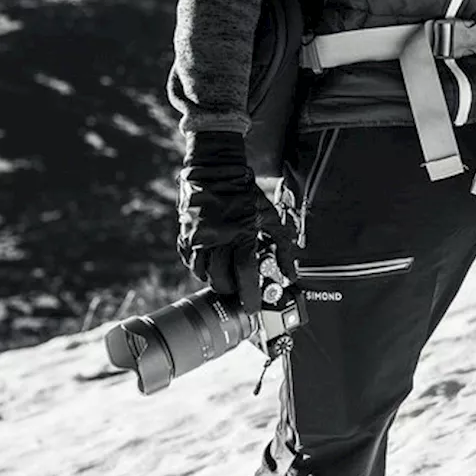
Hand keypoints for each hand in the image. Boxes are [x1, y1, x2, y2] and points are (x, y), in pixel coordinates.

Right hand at [177, 133, 298, 313]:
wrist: (216, 168)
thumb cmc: (245, 193)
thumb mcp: (271, 217)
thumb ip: (283, 248)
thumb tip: (290, 275)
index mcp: (241, 234)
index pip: (245, 273)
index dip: (249, 294)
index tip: (253, 307)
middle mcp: (216, 238)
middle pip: (221, 279)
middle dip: (231, 289)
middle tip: (240, 288)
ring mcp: (197, 236)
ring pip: (202, 273)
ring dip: (215, 279)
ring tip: (227, 275)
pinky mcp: (185, 233)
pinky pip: (189, 261)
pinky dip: (200, 267)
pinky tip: (210, 264)